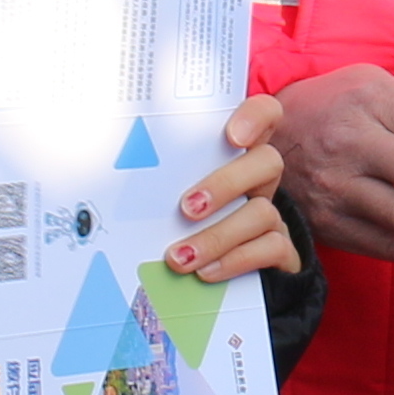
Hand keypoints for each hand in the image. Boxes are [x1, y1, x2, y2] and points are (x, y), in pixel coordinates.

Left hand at [158, 92, 303, 285]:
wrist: (212, 281)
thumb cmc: (177, 221)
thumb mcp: (169, 192)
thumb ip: (158, 176)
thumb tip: (113, 168)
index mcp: (235, 154)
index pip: (264, 114)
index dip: (256, 117)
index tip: (233, 136)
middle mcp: (258, 179)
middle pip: (267, 161)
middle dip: (225, 184)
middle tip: (187, 208)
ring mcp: (272, 214)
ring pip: (262, 212)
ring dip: (217, 236)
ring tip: (180, 258)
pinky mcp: (280, 250)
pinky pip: (272, 249)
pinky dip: (235, 261)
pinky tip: (205, 273)